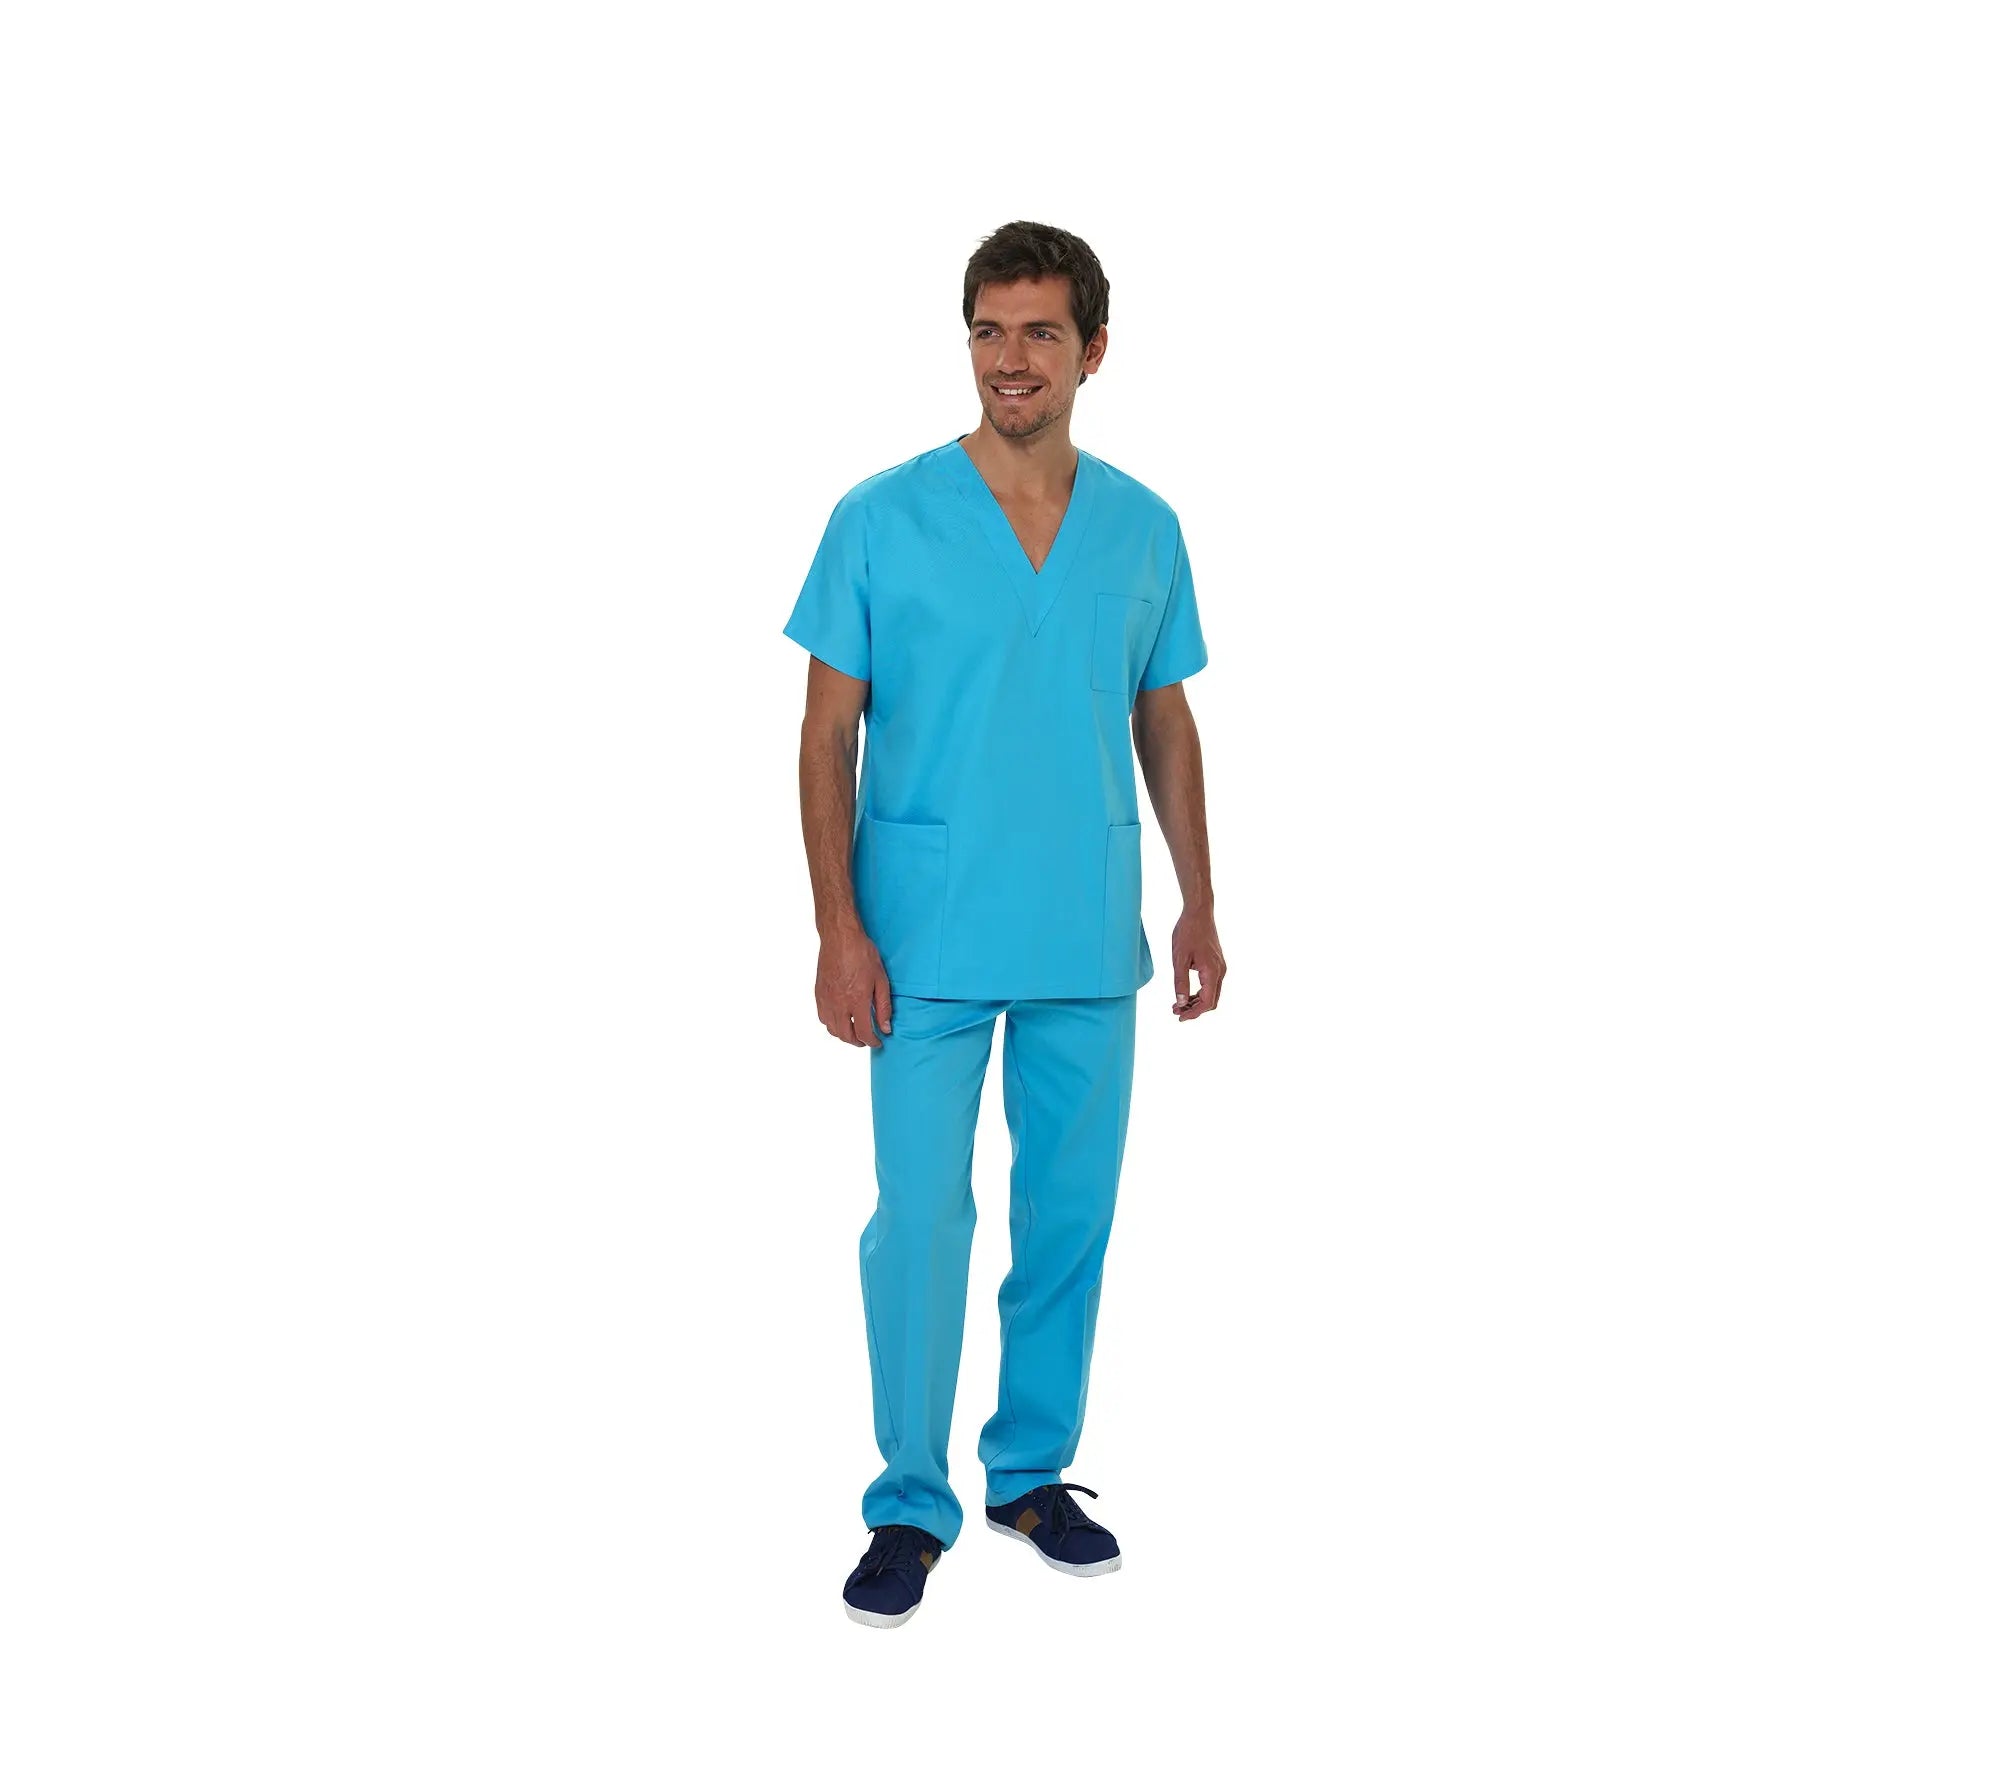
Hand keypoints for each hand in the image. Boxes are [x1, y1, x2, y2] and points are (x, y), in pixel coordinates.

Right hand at [816, 921, 893, 1047]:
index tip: (878, 1041)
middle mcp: (839, 1004)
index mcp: (856, 1001)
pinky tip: (839, 1019)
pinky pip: (822, 1017)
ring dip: (843, 1035)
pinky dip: (831, 1024)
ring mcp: (826, 1000)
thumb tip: (885, 1027)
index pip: (863, 1033)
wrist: (840, 938)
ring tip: (853, 1032)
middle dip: (858, 1042)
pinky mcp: (818, 994)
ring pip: (832, 1029)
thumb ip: (883, 1007)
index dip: (872, 1041)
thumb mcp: (881, 980)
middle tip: (866, 1040)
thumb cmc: (862, 954)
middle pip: (845, 1035)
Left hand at [1169, 905, 1225, 1019]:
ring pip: (1212, 994)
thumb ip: (1180, 982)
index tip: (1179, 1017)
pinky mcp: (1217, 963)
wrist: (1199, 912)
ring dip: (1196, 1002)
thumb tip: (1180, 1002)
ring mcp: (1220, 967)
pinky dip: (1200, 992)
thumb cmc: (1187, 932)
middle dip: (1194, 1009)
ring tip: (1178, 1004)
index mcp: (1212, 971)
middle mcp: (1220, 971)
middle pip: (1211, 1001)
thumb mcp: (1179, 958)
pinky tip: (1186, 993)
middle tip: (1175, 1011)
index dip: (1193, 1013)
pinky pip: (1211, 984)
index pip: (1207, 1002)